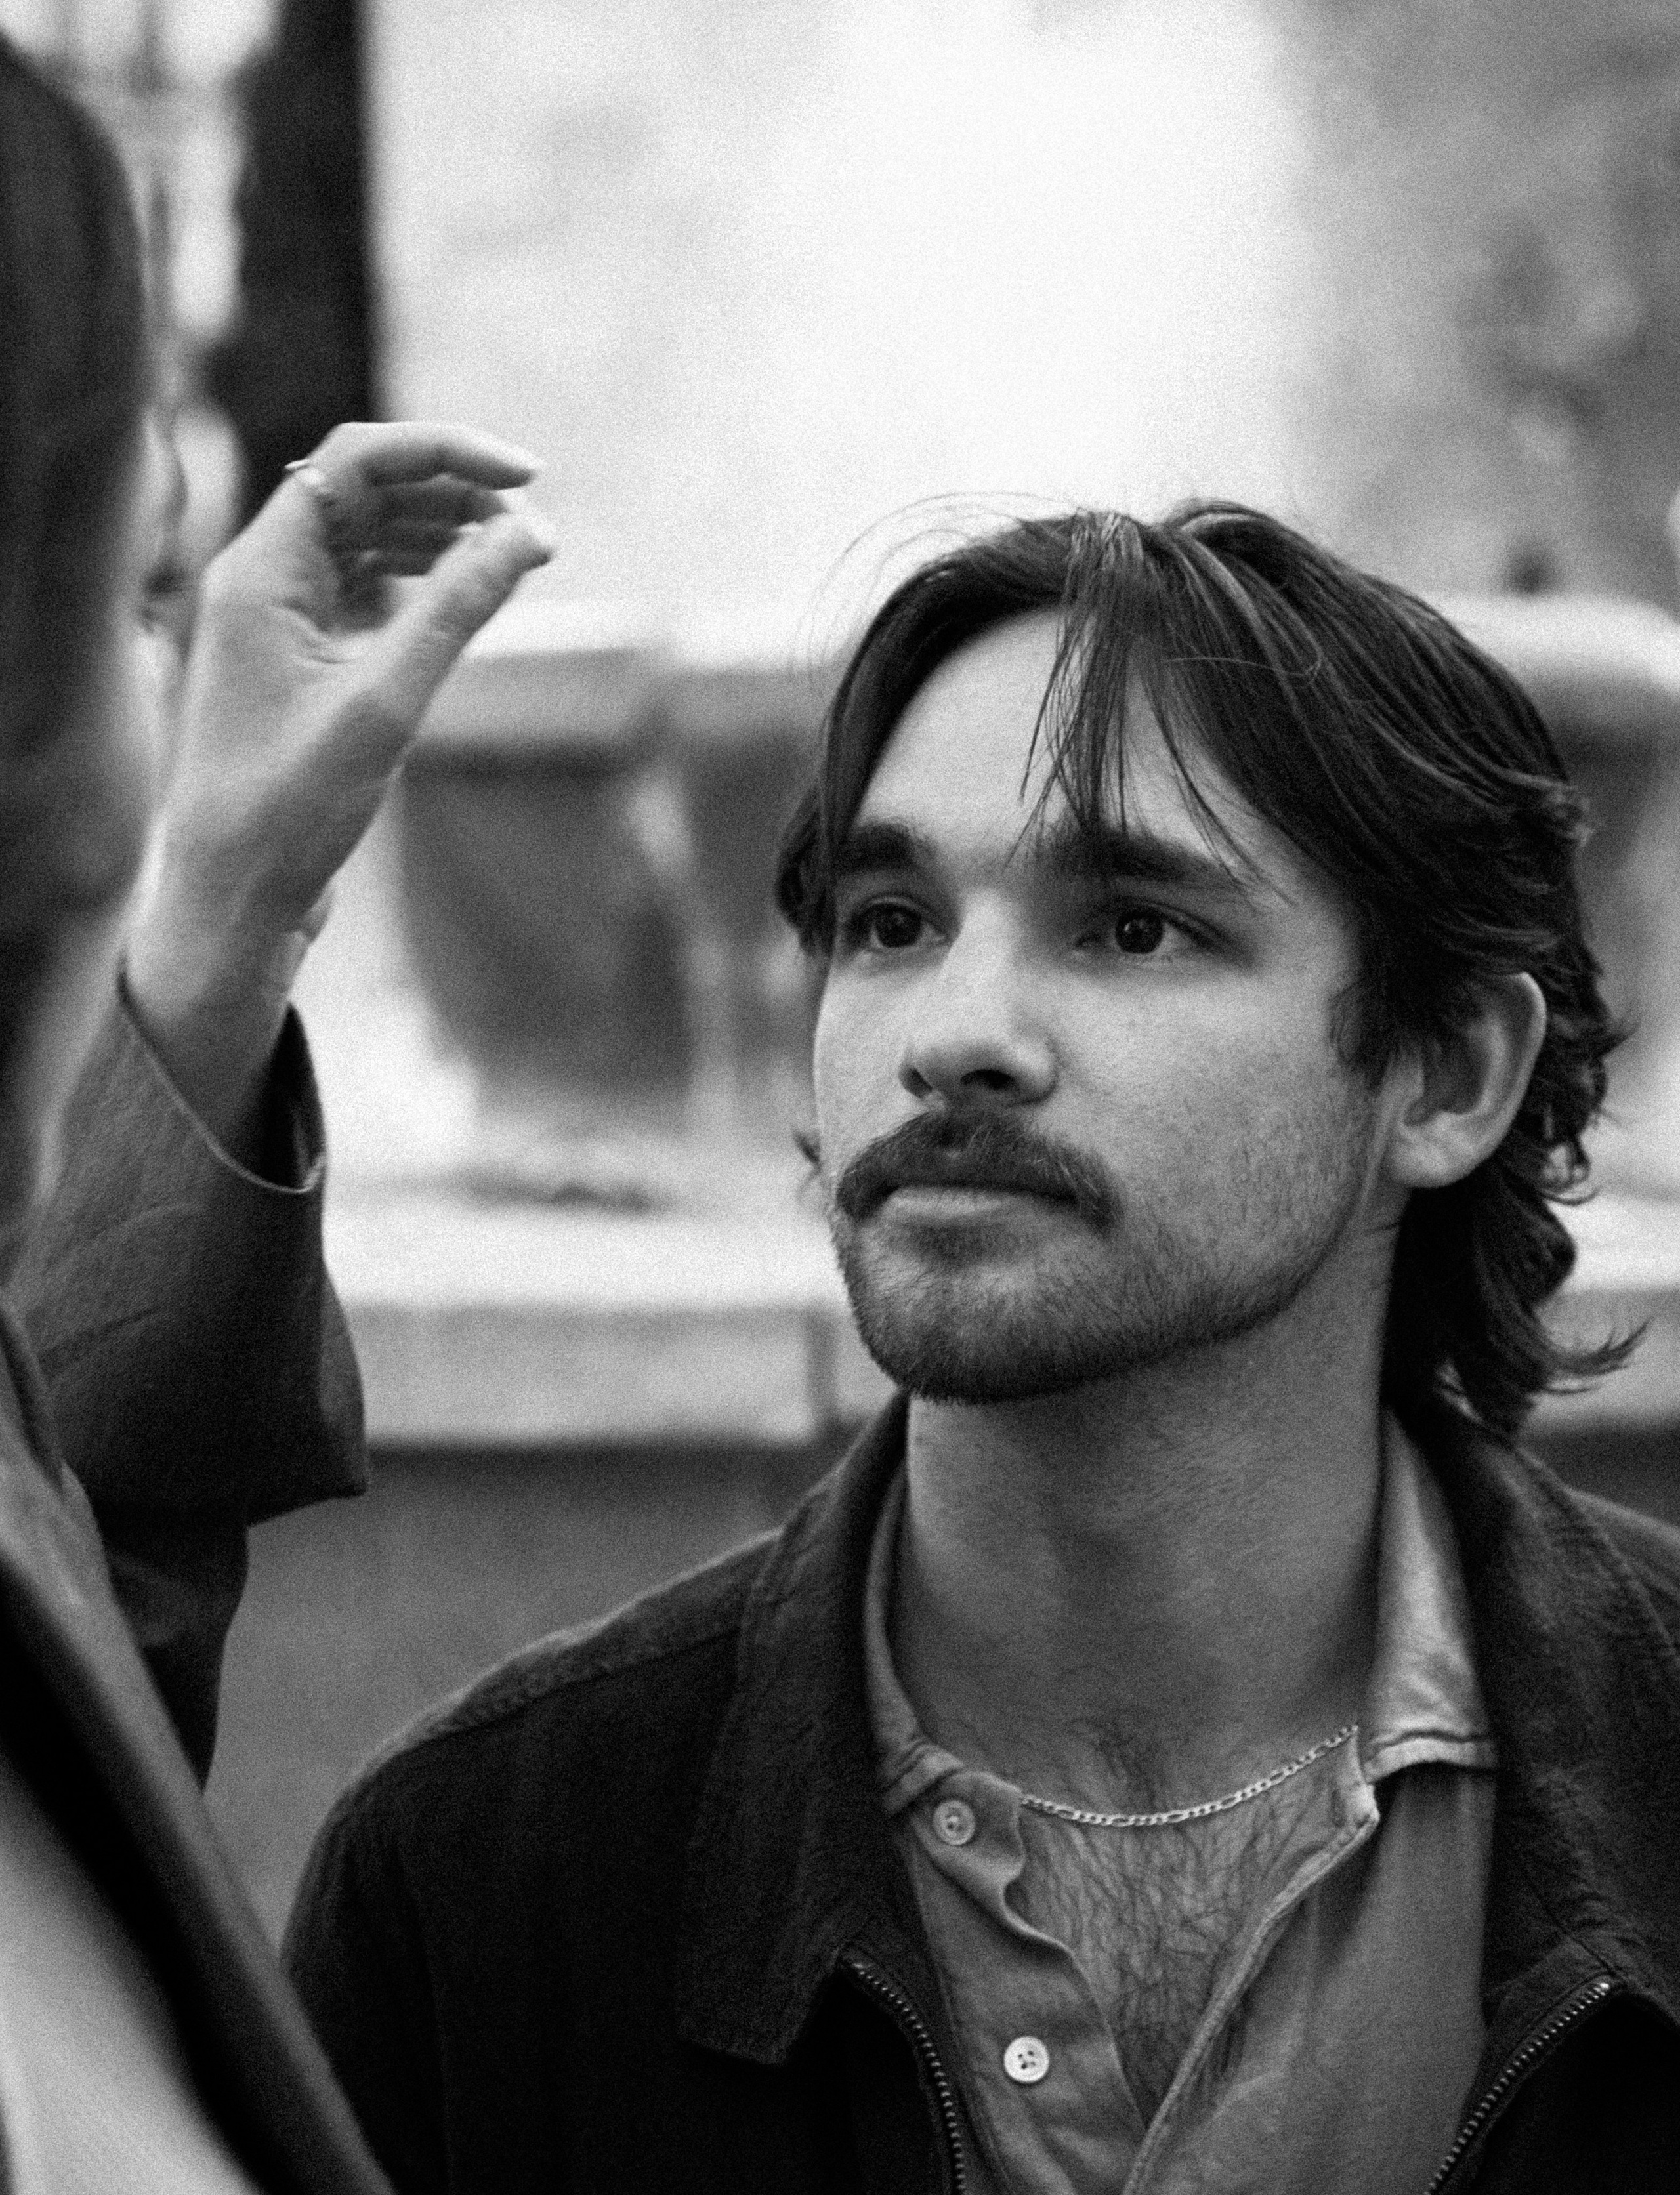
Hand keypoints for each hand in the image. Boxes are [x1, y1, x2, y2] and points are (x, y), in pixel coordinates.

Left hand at [125, 420, 553, 1158]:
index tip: (527, 476)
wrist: (234, 901)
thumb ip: (457, 610)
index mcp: (259, 571)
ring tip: (517, 559)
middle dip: (455, 495)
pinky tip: (468, 599)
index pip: (354, 462)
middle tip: (537, 529)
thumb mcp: (385, 705)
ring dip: (444, 536)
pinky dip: (423, 584)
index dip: (444, 452)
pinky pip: (367, 592)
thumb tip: (527, 533)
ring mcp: (281, 621)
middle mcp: (262, 581)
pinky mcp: (302, 664)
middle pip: (365, 492)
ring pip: (370, 541)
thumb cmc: (288, 811)